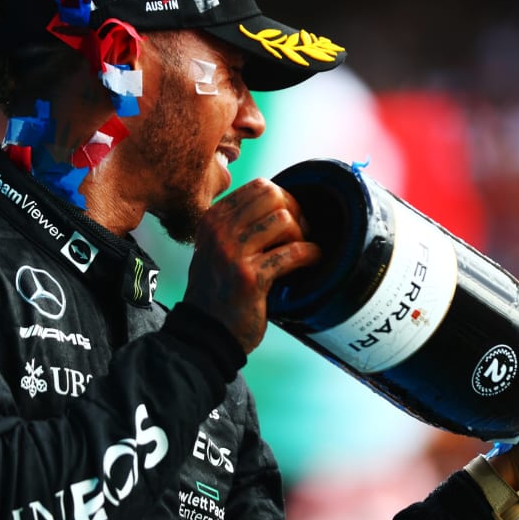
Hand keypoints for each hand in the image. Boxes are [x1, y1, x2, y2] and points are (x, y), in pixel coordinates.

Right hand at [184, 179, 320, 352]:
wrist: (207, 332)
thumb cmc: (220, 290)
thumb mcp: (218, 247)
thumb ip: (239, 224)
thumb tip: (281, 199)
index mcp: (213, 219)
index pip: (259, 186)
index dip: (284, 199)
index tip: (292, 220)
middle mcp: (218, 231)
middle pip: (274, 196)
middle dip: (296, 212)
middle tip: (301, 234)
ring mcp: (232, 253)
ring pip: (284, 220)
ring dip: (302, 235)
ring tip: (301, 251)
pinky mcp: (250, 277)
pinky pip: (292, 252)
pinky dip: (310, 254)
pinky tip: (311, 260)